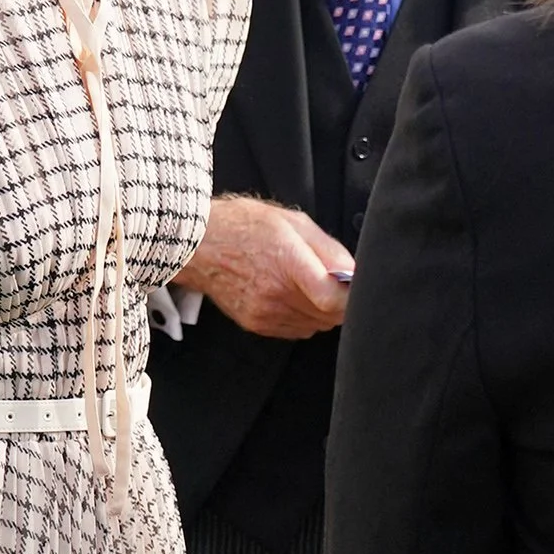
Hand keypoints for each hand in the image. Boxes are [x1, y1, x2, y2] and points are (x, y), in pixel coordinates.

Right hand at [175, 194, 352, 340]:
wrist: (199, 246)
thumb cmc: (244, 227)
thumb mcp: (293, 223)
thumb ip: (329, 250)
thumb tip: (355, 274)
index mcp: (287, 262)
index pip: (334, 300)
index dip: (353, 297)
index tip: (354, 287)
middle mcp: (276, 294)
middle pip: (331, 316)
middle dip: (339, 301)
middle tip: (330, 280)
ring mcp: (266, 313)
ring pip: (317, 325)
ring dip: (321, 310)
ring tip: (306, 284)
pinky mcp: (258, 325)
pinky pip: (298, 330)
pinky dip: (304, 317)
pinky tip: (291, 295)